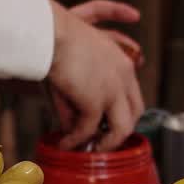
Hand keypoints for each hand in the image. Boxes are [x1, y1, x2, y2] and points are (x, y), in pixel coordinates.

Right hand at [47, 0, 144, 150]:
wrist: (48, 33)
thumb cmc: (54, 41)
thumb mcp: (75, 65)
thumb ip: (78, 94)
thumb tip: (71, 123)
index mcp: (122, 63)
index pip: (133, 96)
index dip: (122, 113)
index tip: (106, 124)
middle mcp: (123, 76)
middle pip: (135, 114)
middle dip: (119, 132)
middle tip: (100, 142)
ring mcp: (112, 89)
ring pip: (121, 128)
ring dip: (106, 143)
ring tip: (90, 150)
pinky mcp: (95, 101)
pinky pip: (88, 130)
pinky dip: (76, 140)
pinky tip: (65, 143)